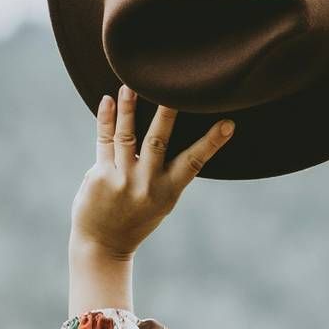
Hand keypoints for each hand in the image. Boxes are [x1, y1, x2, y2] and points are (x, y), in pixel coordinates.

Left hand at [68, 85, 234, 307]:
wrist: (102, 244)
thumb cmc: (136, 217)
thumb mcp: (161, 201)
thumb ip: (166, 172)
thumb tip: (172, 133)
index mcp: (168, 190)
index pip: (194, 161)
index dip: (212, 142)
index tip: (228, 124)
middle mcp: (146, 183)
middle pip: (158, 142)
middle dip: (166, 114)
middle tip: (172, 89)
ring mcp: (122, 179)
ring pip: (127, 136)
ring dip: (129, 108)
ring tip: (130, 84)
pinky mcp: (100, 175)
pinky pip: (104, 141)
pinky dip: (106, 119)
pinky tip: (107, 100)